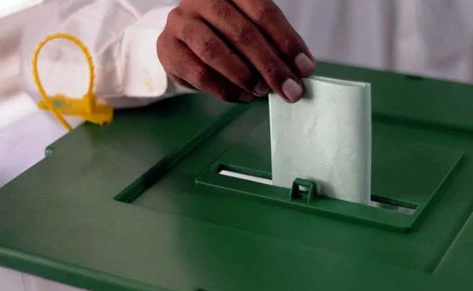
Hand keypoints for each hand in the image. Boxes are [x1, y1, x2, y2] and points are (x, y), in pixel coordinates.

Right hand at [157, 0, 315, 102]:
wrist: (183, 41)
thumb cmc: (225, 35)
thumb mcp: (251, 30)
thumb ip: (274, 44)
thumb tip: (300, 70)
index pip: (264, 12)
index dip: (287, 41)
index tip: (305, 68)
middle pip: (242, 32)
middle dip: (271, 65)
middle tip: (291, 90)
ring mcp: (181, 22)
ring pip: (215, 51)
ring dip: (245, 76)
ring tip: (263, 91)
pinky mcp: (167, 48)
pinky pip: (199, 73)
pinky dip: (226, 89)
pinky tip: (243, 96)